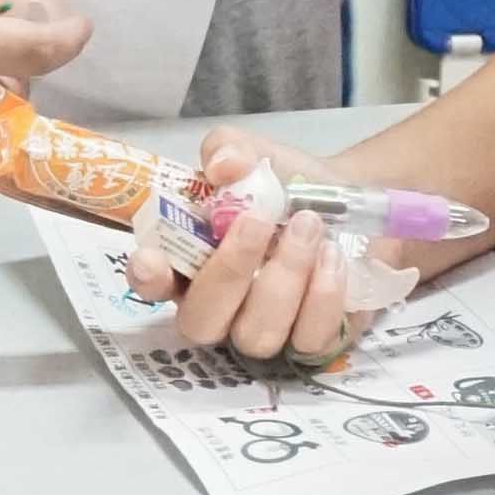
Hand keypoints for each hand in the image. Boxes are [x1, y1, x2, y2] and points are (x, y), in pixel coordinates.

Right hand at [121, 125, 415, 363]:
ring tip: (309, 225)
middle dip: (229, 271)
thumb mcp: (251, 155)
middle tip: (259, 220)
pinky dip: (323, 296)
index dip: (147, 278)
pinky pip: (309, 339)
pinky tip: (333, 256)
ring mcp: (262, 332)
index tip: (153, 259)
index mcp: (187, 263)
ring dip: (284, 276)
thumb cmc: (282, 184)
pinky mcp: (311, 343)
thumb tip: (224, 165)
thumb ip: (227, 150)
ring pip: (257, 335)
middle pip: (200, 322)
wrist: (346, 199)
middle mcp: (218, 308)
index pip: (151, 284)